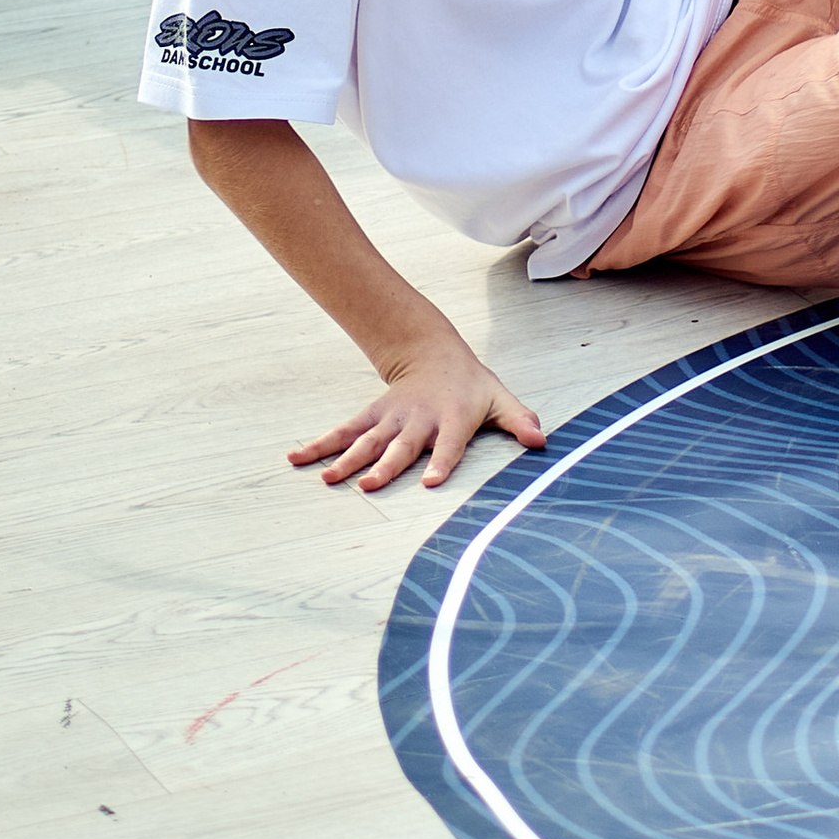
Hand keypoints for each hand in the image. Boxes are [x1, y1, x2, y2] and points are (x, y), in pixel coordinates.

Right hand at [288, 331, 546, 493]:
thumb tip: (541, 440)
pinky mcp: (372, 416)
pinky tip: (297, 458)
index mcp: (452, 418)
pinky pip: (344, 431)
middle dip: (385, 467)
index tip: (432, 482)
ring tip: (328, 478)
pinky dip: (320, 444)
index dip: (441, 461)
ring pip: (366, 441)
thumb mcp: (500, 398)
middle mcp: (419, 420)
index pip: (449, 444)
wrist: (434, 352)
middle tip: (367, 486)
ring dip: (346, 460)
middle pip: (401, 447)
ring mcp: (391, 418)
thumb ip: (519, 419)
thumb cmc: (472, 385)